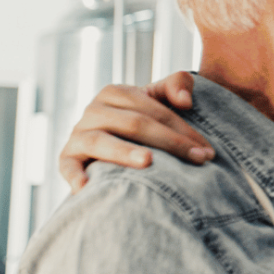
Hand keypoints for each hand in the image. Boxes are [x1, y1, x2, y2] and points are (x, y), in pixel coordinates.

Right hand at [59, 73, 208, 191]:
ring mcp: (78, 134)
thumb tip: (185, 101)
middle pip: (135, 124)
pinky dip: (75, 176)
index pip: (155, 110)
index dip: (183, 129)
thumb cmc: (143, 119)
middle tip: (198, 160)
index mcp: (116, 92)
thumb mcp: (158, 98)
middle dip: (170, 142)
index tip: (208, 151)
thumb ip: (176, 85)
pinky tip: (86, 188)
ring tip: (148, 162)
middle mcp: (94, 110)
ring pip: (102, 141)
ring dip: (124, 152)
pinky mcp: (66, 158)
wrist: (110, 141)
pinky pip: (67, 166)